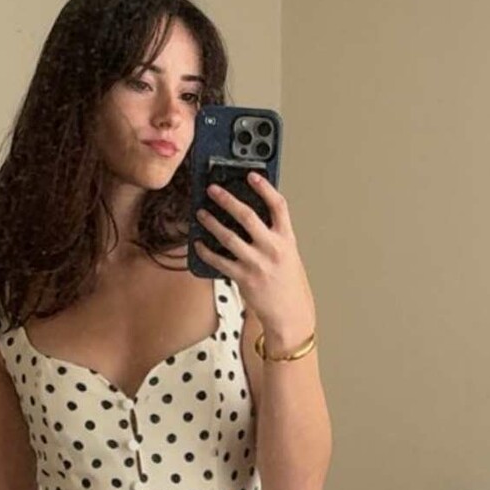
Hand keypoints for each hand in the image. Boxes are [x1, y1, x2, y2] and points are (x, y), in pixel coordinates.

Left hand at [193, 172, 315, 347]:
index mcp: (286, 239)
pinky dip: (206, 252)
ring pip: (229, 237)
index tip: (252, 176)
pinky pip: (220, 261)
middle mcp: (272, 248)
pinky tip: (199, 244)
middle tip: (213, 190)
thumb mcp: (289, 254)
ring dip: (211, 223)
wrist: (291, 314)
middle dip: (227, 200)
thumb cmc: (289, 284)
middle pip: (247, 216)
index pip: (278, 206)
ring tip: (201, 213)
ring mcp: (257, 263)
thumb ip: (274, 237)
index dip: (265, 188)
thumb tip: (250, 220)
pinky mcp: (244, 278)